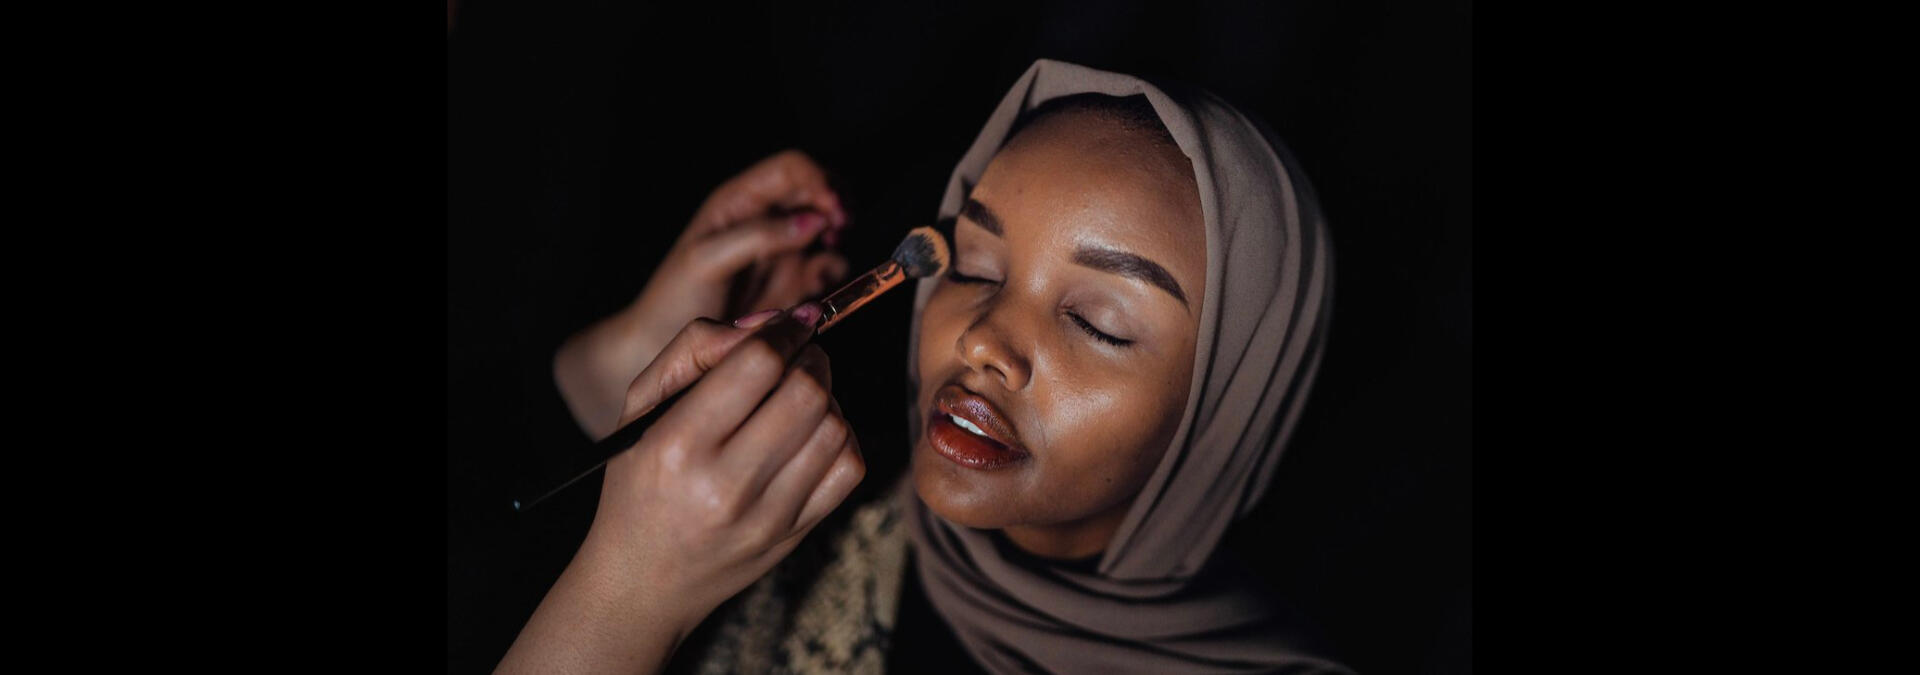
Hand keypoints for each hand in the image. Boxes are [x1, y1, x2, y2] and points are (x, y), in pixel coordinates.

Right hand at [501, 306, 864, 673]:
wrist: (642, 581)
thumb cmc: (639, 480)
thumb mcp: (641, 408)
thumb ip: (694, 349)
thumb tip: (766, 325)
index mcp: (677, 445)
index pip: (758, 364)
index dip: (784, 332)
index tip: (789, 324)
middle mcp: (724, 485)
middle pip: (807, 392)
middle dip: (811, 359)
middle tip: (798, 356)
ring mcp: (766, 517)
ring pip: (835, 427)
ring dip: (828, 397)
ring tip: (801, 395)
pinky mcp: (793, 535)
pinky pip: (849, 468)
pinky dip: (840, 438)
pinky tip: (811, 435)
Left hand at [555, 150, 850, 438]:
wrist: (661, 346)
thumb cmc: (674, 298)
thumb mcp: (706, 260)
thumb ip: (759, 236)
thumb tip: (813, 222)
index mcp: (739, 201)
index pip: (792, 168)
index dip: (818, 180)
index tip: (833, 208)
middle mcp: (764, 219)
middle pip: (817, 189)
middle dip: (837, 203)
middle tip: (841, 226)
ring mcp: (780, 250)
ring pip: (828, 227)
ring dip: (837, 236)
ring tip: (826, 254)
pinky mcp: (791, 281)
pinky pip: (825, 265)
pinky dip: (832, 268)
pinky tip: (818, 281)